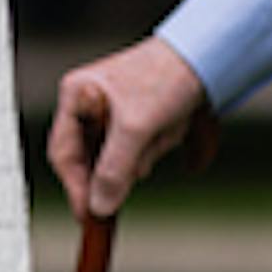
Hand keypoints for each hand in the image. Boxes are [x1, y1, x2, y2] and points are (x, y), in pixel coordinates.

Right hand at [48, 36, 211, 218]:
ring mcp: (112, 113)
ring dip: (147, 153)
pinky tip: (172, 126)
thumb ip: (114, 169)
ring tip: (165, 128)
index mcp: (76, 95)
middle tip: (145, 157)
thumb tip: (99, 206)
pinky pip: (140, 152)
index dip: (75, 186)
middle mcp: (89, 103)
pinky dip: (157, 146)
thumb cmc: (166, 77)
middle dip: (124, 163)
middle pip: (92, 159)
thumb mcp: (137, 127)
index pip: (63, 153)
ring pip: (120, 160)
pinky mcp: (137, 120)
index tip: (90, 215)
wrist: (208, 56)